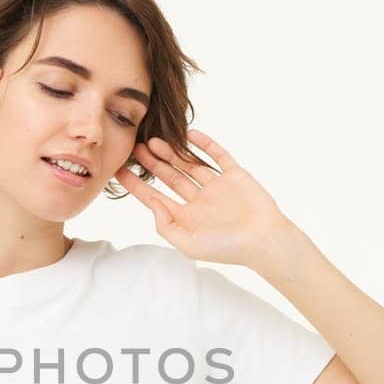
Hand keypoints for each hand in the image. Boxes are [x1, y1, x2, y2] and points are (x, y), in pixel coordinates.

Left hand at [111, 129, 296, 267]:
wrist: (264, 241)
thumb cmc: (227, 249)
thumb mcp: (187, 244)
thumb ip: (166, 225)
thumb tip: (152, 204)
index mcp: (186, 217)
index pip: (155, 197)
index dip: (137, 185)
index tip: (119, 171)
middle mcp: (199, 200)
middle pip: (170, 177)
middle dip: (152, 163)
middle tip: (136, 148)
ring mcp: (217, 186)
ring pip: (190, 164)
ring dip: (172, 152)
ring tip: (154, 140)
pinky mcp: (235, 175)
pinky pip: (217, 156)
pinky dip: (205, 145)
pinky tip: (189, 134)